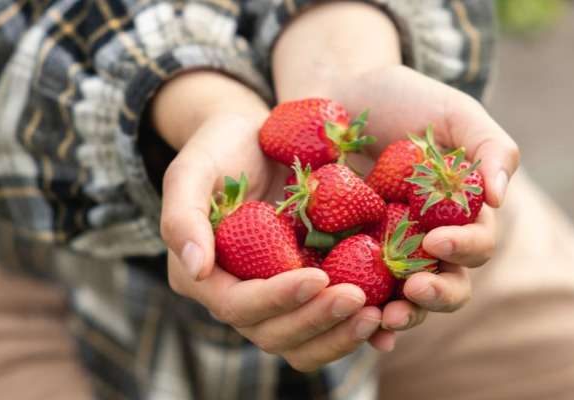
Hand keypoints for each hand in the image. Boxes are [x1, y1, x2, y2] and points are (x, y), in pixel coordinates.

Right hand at [159, 109, 395, 370]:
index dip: (276, 298)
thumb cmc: (219, 147)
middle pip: (274, 334)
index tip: (316, 276)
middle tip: (358, 299)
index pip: (238, 305)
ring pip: (304, 341)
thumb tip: (194, 267)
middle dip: (316, 321)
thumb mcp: (191, 168)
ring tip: (379, 314)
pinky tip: (391, 315)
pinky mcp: (309, 288)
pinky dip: (358, 329)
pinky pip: (331, 324)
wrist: (257, 139)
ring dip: (340, 336)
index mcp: (205, 277)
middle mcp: (240, 296)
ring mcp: (277, 297)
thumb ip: (182, 216)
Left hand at [333, 65, 518, 331]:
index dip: (464, 248)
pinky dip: (364, 319)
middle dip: (437, 294)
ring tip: (385, 320)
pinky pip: (361, 296)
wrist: (338, 95)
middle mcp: (429, 241)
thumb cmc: (403, 100)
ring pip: (407, 300)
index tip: (436, 239)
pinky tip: (360, 329)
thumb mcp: (452, 112)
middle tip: (414, 289)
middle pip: (448, 284)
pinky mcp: (348, 258)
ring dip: (404, 315)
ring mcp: (389, 253)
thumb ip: (489, 146)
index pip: (477, 245)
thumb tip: (502, 197)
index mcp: (461, 214)